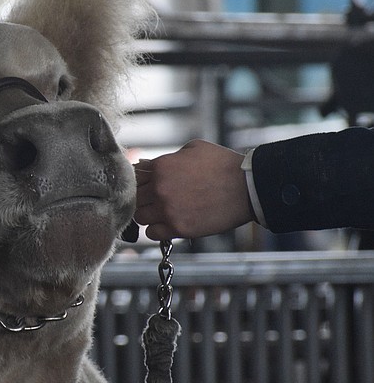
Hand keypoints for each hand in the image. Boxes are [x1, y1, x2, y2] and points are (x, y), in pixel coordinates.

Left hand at [133, 140, 253, 239]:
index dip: (139, 181)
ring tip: (160, 212)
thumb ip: (167, 158)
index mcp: (161, 167)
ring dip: (148, 214)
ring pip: (140, 217)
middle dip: (142, 198)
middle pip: (134, 197)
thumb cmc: (223, 165)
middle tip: (152, 200)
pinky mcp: (179, 228)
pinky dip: (156, 230)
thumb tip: (146, 164)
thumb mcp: (193, 149)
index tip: (145, 185)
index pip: (133, 176)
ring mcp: (168, 210)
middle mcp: (159, 188)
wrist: (247, 187)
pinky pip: (152, 233)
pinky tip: (166, 223)